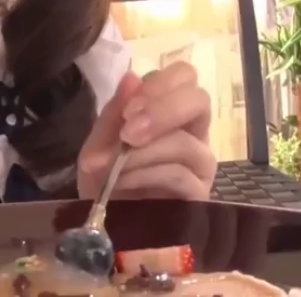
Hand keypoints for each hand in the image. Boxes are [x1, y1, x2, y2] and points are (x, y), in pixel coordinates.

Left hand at [77, 62, 215, 200]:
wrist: (102, 223)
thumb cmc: (105, 178)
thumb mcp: (100, 143)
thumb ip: (115, 112)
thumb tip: (132, 77)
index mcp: (170, 111)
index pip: (184, 76)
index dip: (159, 85)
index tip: (129, 108)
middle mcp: (194, 132)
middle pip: (199, 100)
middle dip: (161, 111)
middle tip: (129, 133)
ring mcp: (200, 164)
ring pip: (185, 142)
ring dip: (143, 153)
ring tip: (115, 168)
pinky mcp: (200, 195)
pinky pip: (180, 175)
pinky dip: (146, 175)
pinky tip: (123, 182)